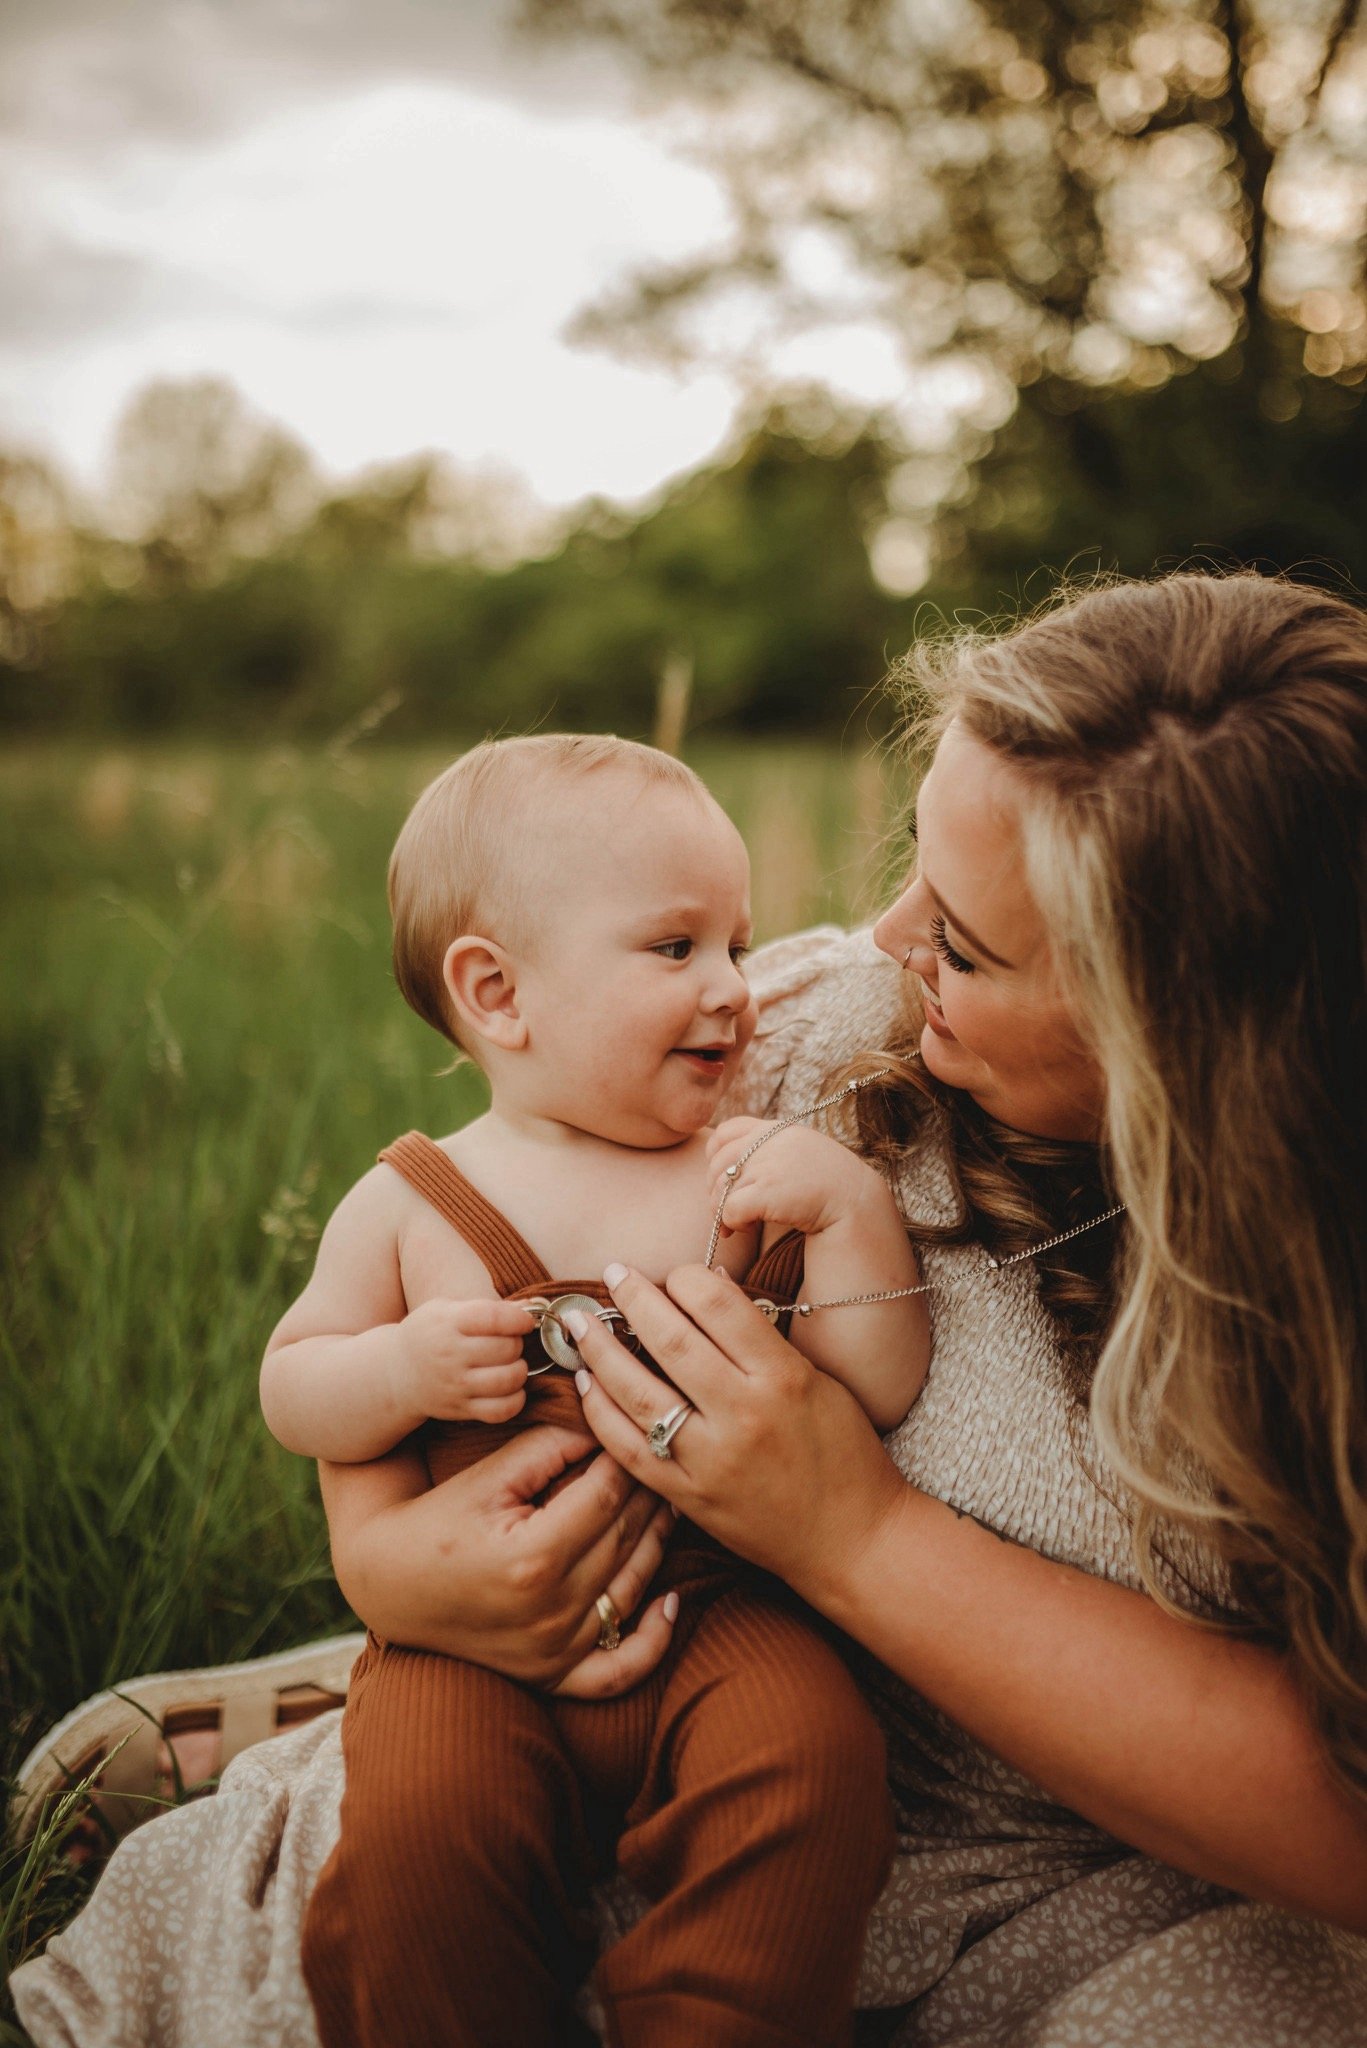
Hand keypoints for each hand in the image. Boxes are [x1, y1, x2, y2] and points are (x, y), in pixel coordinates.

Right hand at [322, 1424, 679, 1695]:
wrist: (390, 1584)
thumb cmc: (439, 1518)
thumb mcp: (490, 1474)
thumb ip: (552, 1446)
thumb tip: (608, 1429)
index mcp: (534, 1557)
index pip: (608, 1496)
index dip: (627, 1459)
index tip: (635, 1432)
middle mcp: (551, 1612)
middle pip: (626, 1538)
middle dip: (648, 1492)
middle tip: (661, 1459)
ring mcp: (554, 1651)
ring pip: (633, 1588)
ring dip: (659, 1542)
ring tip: (667, 1504)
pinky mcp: (552, 1675)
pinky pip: (620, 1672)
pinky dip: (654, 1642)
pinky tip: (671, 1602)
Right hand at [393, 1295, 533, 1422]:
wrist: (396, 1373)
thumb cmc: (429, 1333)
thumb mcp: (448, 1310)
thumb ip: (489, 1308)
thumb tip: (532, 1306)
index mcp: (448, 1323)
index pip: (493, 1318)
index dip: (519, 1319)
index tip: (524, 1322)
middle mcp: (450, 1355)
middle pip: (506, 1349)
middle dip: (517, 1343)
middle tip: (509, 1342)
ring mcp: (455, 1385)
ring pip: (508, 1379)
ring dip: (519, 1370)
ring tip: (511, 1364)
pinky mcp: (460, 1409)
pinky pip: (500, 1410)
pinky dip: (516, 1400)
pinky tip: (511, 1389)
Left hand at [567, 1263, 909, 1604]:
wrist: (851, 1539)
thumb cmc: (844, 1453)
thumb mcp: (819, 1382)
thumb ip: (763, 1341)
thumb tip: (709, 1291)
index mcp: (783, 1378)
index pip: (719, 1306)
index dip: (687, 1278)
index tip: (673, 1272)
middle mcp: (743, 1415)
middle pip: (671, 1340)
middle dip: (633, 1298)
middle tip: (613, 1271)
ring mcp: (710, 1459)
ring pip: (637, 1392)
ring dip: (599, 1350)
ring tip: (579, 1323)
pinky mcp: (687, 1496)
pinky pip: (627, 1449)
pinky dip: (599, 1411)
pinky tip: (585, 1383)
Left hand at [706, 1117, 888, 1239]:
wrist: (857, 1205)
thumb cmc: (829, 1186)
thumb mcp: (801, 1153)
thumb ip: (772, 1150)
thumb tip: (727, 1170)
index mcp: (778, 1129)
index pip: (727, 1131)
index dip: (717, 1156)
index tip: (727, 1178)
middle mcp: (769, 1141)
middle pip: (717, 1163)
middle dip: (715, 1191)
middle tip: (728, 1211)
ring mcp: (767, 1164)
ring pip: (719, 1190)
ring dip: (723, 1211)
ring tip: (742, 1222)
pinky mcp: (766, 1191)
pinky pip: (728, 1209)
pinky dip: (732, 1223)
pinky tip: (749, 1227)